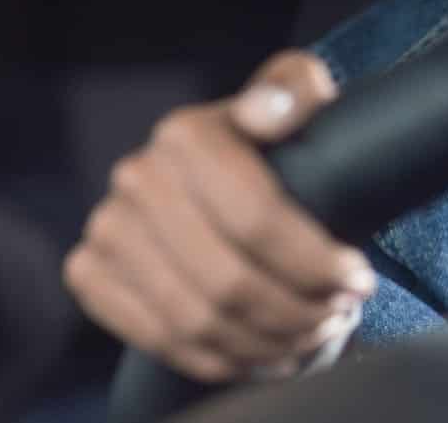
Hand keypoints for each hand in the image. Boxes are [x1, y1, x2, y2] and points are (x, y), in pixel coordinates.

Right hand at [63, 50, 373, 381]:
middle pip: (228, 280)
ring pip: (196, 320)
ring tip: (312, 337)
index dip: (314, 261)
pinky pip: (157, 340)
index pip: (257, 219)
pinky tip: (266, 356)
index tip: (358, 281)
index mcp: (185, 134)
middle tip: (339, 316)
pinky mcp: (89, 272)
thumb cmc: (274, 139)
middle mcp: (135, 178)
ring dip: (266, 343)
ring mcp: (106, 229)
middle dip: (297, 312)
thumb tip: (267, 110)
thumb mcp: (296, 97)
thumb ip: (294, 88)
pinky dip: (220, 360)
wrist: (215, 176)